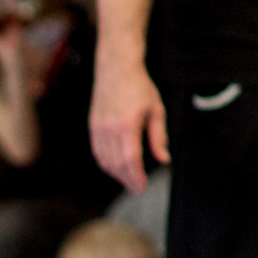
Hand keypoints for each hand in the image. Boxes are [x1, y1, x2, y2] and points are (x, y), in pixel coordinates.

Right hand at [89, 60, 168, 191]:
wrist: (116, 69)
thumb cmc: (139, 87)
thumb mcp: (156, 109)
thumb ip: (159, 137)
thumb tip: (163, 159)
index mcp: (128, 125)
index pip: (130, 159)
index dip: (136, 177)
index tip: (142, 187)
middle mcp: (110, 129)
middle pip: (117, 164)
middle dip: (127, 179)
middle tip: (137, 188)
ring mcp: (99, 129)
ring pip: (106, 161)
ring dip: (117, 174)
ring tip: (128, 180)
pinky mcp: (93, 127)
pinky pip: (98, 153)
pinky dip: (107, 164)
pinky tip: (116, 168)